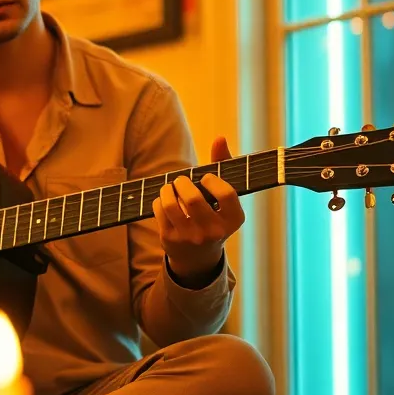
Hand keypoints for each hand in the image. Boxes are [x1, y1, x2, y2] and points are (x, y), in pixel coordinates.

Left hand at [152, 136, 245, 283]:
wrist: (198, 257)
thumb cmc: (213, 214)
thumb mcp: (223, 196)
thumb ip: (224, 165)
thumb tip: (220, 138)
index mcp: (234, 220)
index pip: (226, 194)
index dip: (213, 180)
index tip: (206, 178)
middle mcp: (214, 232)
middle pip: (193, 198)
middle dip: (183, 182)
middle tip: (182, 180)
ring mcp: (191, 238)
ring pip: (172, 203)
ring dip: (167, 188)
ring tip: (171, 187)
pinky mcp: (170, 240)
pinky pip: (159, 209)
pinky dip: (160, 199)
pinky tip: (165, 201)